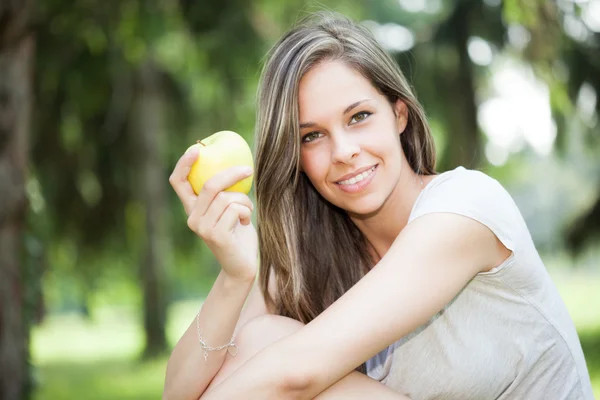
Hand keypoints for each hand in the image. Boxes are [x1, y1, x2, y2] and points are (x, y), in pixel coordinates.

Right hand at [169, 147, 257, 281]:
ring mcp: (202, 228)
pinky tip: (244, 224)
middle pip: (209, 185)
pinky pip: (235, 209)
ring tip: (246, 212)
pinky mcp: (215, 235)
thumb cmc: (239, 234)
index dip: (184, 163)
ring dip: (244, 201)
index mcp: (192, 209)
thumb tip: (236, 161)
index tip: (197, 148)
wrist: (242, 265)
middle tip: (248, 170)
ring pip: (226, 197)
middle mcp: (192, 218)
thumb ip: (225, 192)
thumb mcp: (229, 209)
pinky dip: (246, 212)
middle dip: (230, 174)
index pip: (178, 182)